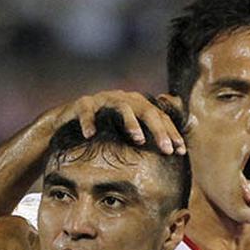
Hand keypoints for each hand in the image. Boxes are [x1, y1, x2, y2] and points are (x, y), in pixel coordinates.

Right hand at [54, 90, 185, 154]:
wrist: (69, 123)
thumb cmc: (103, 130)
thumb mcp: (127, 133)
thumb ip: (148, 136)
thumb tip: (176, 147)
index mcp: (137, 105)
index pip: (159, 117)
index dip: (171, 132)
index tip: (181, 151)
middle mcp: (123, 99)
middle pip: (146, 111)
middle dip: (158, 130)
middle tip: (167, 149)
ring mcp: (103, 100)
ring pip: (121, 107)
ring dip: (131, 123)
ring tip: (139, 139)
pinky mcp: (82, 104)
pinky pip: (86, 111)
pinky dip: (88, 122)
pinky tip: (90, 135)